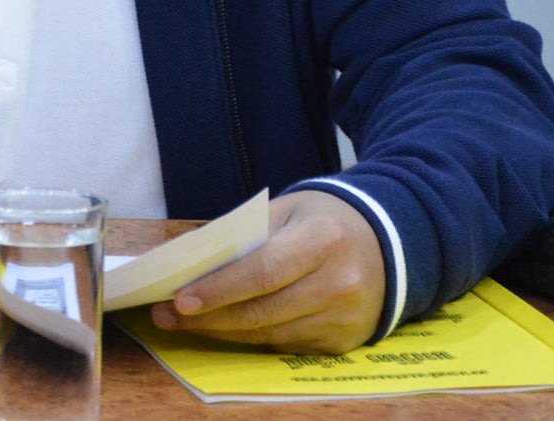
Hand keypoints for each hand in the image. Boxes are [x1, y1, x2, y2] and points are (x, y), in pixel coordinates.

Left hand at [148, 190, 383, 354]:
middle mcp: (339, 282)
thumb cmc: (323, 221)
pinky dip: (252, 337)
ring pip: (270, 334)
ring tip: (186, 323)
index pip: (264, 271)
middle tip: (166, 316)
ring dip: (222, 331)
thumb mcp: (287, 210)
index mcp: (323, 239)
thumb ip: (243, 234)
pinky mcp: (342, 342)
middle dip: (209, 317)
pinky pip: (285, 345)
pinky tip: (227, 327)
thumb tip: (191, 261)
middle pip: (263, 310)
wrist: (387, 244)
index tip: (180, 299)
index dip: (220, 289)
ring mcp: (344, 318)